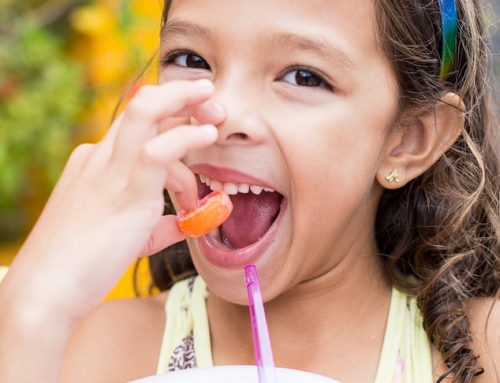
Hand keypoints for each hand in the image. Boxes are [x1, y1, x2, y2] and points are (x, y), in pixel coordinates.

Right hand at [0, 79, 223, 382]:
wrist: (47, 291)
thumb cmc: (82, 264)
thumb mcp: (126, 236)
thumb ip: (157, 225)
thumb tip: (184, 223)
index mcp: (96, 163)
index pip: (137, 124)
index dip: (170, 113)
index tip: (199, 120)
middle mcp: (99, 157)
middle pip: (141, 105)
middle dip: (180, 95)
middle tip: (213, 102)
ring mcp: (109, 171)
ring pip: (145, 112)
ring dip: (184, 103)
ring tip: (217, 116)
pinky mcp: (125, 192)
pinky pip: (157, 151)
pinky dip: (186, 138)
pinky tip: (208, 135)